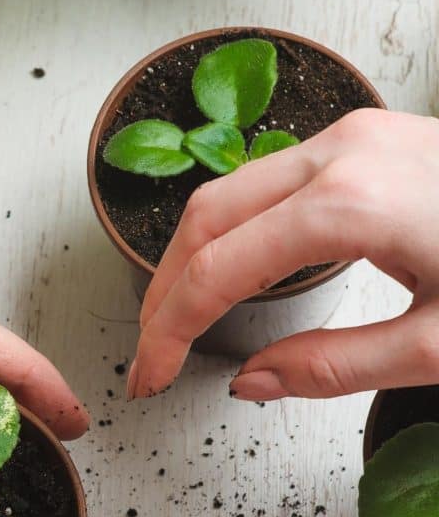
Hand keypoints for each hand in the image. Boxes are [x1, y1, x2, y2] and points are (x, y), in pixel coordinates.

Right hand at [128, 110, 438, 399]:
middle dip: (162, 292)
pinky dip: (232, 229)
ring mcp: (354, 136)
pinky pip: (269, 180)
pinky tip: (232, 268)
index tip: (150, 375)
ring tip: (178, 315)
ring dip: (190, 256)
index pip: (215, 273)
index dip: (168, 333)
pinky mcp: (367, 138)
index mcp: (351, 204)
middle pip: (204, 220)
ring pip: (230, 192)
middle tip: (150, 350)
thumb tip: (254, 380)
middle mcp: (343, 153)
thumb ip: (337, 368)